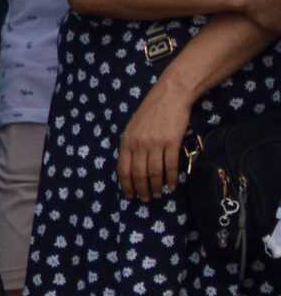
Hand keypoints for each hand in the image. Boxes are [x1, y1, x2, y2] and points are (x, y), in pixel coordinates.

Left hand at [120, 77, 194, 201]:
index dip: (126, 185)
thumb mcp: (133, 128)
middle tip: (146, 199)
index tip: (130, 196)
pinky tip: (172, 185)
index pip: (123, 169)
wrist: (170, 96)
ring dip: (157, 187)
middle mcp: (139, 144)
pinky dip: (171, 178)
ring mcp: (155, 144)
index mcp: (127, 141)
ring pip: (154, 172)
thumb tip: (131, 166)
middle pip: (139, 174)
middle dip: (142, 190)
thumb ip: (131, 145)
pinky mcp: (172, 142)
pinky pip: (171, 166)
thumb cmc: (151, 112)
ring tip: (159, 194)